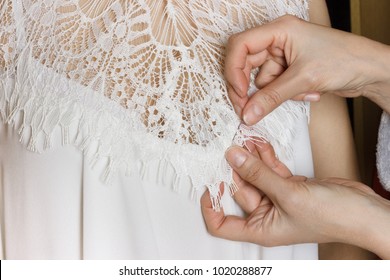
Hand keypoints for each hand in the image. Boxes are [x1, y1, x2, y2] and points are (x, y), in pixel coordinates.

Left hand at [201, 145, 389, 258]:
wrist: (362, 211)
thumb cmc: (331, 217)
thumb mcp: (288, 194)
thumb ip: (258, 174)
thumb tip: (233, 157)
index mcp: (260, 229)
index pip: (222, 225)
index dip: (210, 207)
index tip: (208, 183)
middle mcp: (266, 216)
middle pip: (238, 191)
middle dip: (232, 169)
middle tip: (227, 147)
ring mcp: (278, 199)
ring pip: (255, 176)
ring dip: (249, 158)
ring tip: (242, 138)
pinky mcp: (289, 186)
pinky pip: (270, 170)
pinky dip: (265, 157)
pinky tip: (258, 143)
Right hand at [225, 15, 389, 124]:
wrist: (371, 70)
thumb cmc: (346, 60)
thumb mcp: (304, 79)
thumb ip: (271, 98)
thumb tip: (247, 114)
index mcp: (279, 30)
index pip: (240, 45)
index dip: (234, 70)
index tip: (239, 93)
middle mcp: (278, 40)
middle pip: (246, 64)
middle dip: (249, 89)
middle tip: (249, 110)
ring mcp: (283, 55)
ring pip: (261, 80)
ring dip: (278, 93)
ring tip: (303, 91)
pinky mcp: (290, 69)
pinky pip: (275, 87)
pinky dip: (289, 94)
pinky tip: (309, 92)